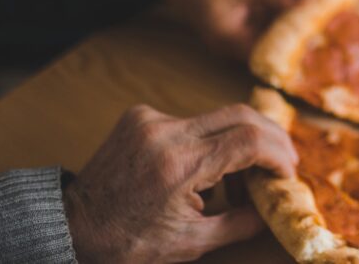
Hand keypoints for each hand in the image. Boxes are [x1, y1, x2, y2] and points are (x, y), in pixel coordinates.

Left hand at [63, 104, 297, 262]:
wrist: (70, 224)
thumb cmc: (128, 241)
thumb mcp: (191, 242)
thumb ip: (240, 223)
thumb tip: (274, 210)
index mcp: (180, 166)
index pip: (249, 140)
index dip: (278, 153)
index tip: (288, 172)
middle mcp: (167, 133)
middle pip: (241, 115)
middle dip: (271, 136)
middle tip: (284, 159)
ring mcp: (152, 119)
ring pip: (218, 117)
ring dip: (239, 140)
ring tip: (240, 177)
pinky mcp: (141, 115)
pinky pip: (191, 120)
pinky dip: (208, 140)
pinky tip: (203, 168)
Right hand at [141, 0, 304, 59]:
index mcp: (231, 40)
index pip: (272, 55)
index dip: (298, 45)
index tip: (321, 27)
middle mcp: (236, 39)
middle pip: (278, 36)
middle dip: (299, 15)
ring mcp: (239, 25)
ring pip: (276, 17)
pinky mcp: (242, 11)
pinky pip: (268, 5)